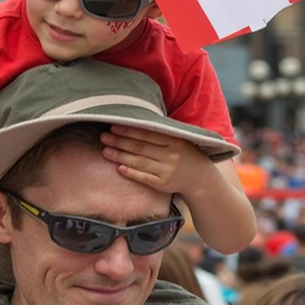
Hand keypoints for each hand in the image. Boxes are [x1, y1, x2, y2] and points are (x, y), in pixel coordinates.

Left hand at [100, 125, 216, 197]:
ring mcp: (167, 171)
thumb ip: (161, 132)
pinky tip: (119, 168)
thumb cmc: (184, 154)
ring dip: (120, 156)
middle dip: (120, 141)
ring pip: (140, 162)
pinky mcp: (163, 185)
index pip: (148, 134)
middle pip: (140, 147)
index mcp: (174, 141)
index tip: (114, 126)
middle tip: (104, 137)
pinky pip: (144, 178)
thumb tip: (135, 119)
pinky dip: (131, 173)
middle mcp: (171, 155)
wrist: (200, 178)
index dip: (129, 130)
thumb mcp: (178, 139)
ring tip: (105, 151)